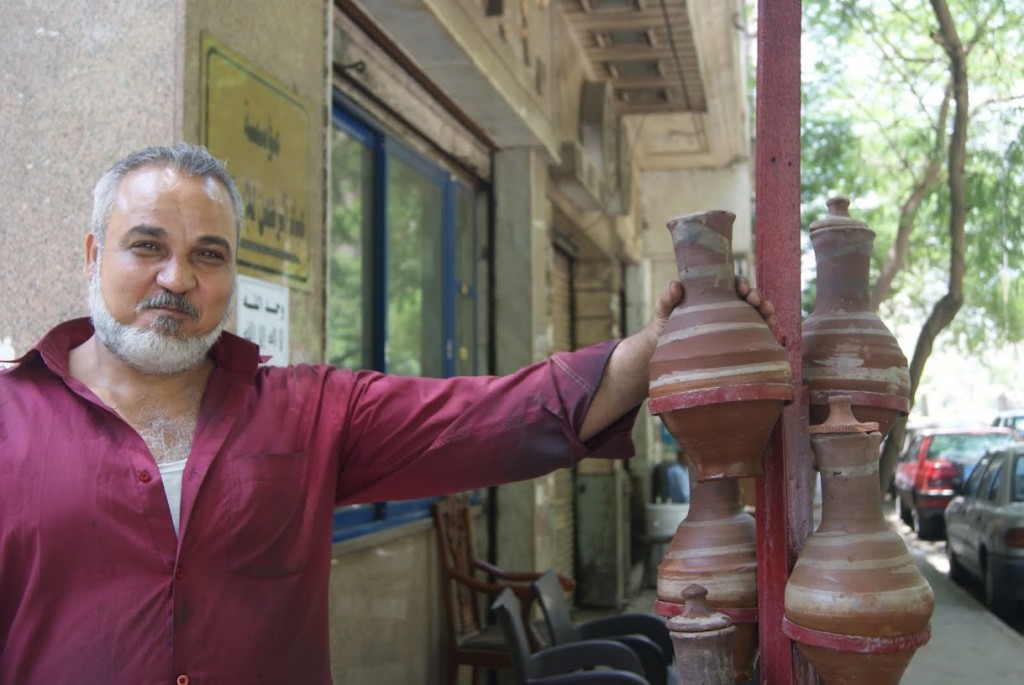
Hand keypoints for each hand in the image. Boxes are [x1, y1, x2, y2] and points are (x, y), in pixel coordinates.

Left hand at [649, 277, 777, 339]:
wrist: (668, 354)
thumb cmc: (666, 328)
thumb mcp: (663, 312)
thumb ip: (666, 299)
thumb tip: (675, 285)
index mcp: (713, 296)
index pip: (731, 285)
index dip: (740, 283)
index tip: (741, 288)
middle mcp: (727, 308)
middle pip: (748, 297)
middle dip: (756, 295)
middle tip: (755, 301)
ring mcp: (735, 323)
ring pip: (757, 312)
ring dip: (766, 309)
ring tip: (769, 314)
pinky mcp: (740, 340)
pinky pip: (758, 331)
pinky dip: (768, 327)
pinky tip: (772, 327)